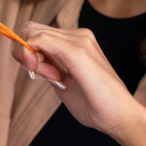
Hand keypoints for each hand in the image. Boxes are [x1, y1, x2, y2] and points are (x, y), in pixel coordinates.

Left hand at [12, 22, 145, 141]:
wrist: (120, 116)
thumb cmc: (95, 105)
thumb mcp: (63, 84)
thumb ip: (48, 69)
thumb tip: (28, 58)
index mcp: (76, 42)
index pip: (37, 33)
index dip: (27, 52)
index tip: (37, 74)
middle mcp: (78, 35)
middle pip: (31, 28)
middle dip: (25, 52)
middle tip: (42, 75)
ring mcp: (80, 39)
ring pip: (32, 33)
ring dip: (32, 57)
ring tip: (55, 78)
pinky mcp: (77, 50)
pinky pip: (40, 39)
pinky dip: (35, 57)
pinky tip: (51, 75)